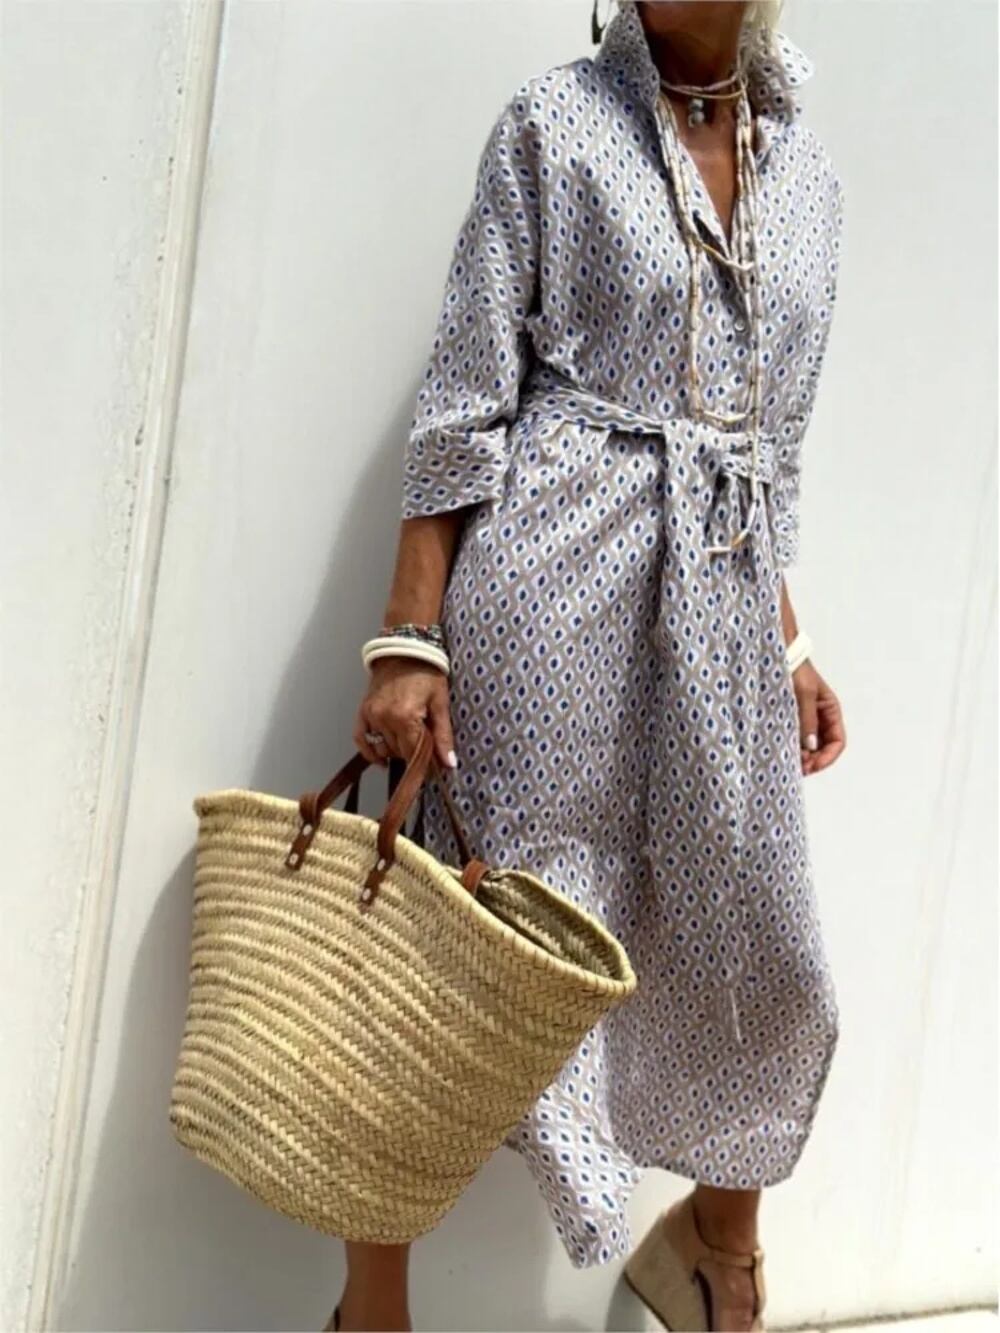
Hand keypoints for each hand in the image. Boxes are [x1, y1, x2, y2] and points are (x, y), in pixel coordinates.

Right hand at [353, 657, 457, 771]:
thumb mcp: (440, 703)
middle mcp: (384, 718)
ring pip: (383, 748)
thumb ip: (443, 735)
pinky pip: (361, 739)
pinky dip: (370, 751)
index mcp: (405, 717)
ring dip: (396, 751)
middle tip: (426, 749)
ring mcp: (371, 715)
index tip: (434, 770)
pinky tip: (381, 759)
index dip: (425, 764)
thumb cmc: (427, 673)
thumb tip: (449, 764)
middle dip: (413, 754)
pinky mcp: (363, 711)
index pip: (414, 754)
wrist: (404, 650)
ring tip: (409, 742)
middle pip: (399, 752)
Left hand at [791, 661, 845, 775]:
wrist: (776, 654)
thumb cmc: (794, 669)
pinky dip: (792, 747)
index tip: (811, 766)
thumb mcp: (803, 694)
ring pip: (809, 745)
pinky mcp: (790, 718)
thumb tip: (810, 747)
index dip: (827, 758)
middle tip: (796, 769)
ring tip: (787, 762)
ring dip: (802, 756)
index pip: (837, 742)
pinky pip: (795, 737)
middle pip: (823, 748)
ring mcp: (805, 718)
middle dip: (813, 761)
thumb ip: (807, 720)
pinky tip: (781, 751)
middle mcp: (820, 717)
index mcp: (831, 710)